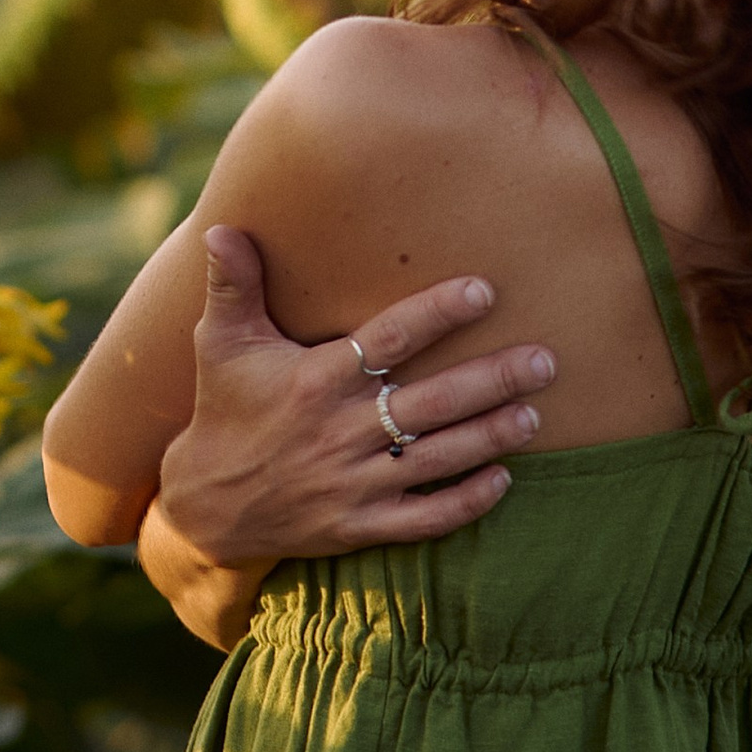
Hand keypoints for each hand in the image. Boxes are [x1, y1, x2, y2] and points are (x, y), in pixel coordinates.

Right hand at [154, 224, 553, 572]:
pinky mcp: (359, 527)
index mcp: (316, 380)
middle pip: (432, 401)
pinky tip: (502, 479)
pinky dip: (466, 502)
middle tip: (545, 360)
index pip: (388, 340)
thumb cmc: (223, 409)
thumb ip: (233, 284)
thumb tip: (220, 225)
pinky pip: (425, 518)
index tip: (483, 291)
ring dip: (492, 436)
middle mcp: (340, 431)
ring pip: (438, 458)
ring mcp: (353, 484)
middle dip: (493, 379)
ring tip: (534, 413)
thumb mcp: (221, 343)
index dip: (437, 313)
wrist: (205, 506)